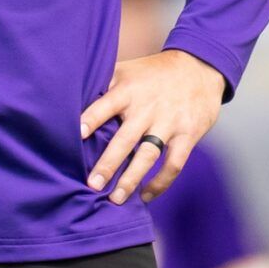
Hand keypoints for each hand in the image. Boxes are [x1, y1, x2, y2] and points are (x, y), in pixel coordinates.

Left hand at [78, 49, 224, 204]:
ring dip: (131, 179)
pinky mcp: (187, 135)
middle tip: (92, 184)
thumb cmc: (153, 73)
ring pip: (148, 156)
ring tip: (116, 199)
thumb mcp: (127, 70)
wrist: (199, 68)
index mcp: (129, 90)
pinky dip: (160, 183)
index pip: (106, 105)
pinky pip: (173, 164)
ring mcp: (168, 123)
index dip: (91, 118)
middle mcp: (147, 108)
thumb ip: (103, 85)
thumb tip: (69, 99)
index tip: (77, 134)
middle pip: (125, 139)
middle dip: (108, 163)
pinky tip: (145, 196)